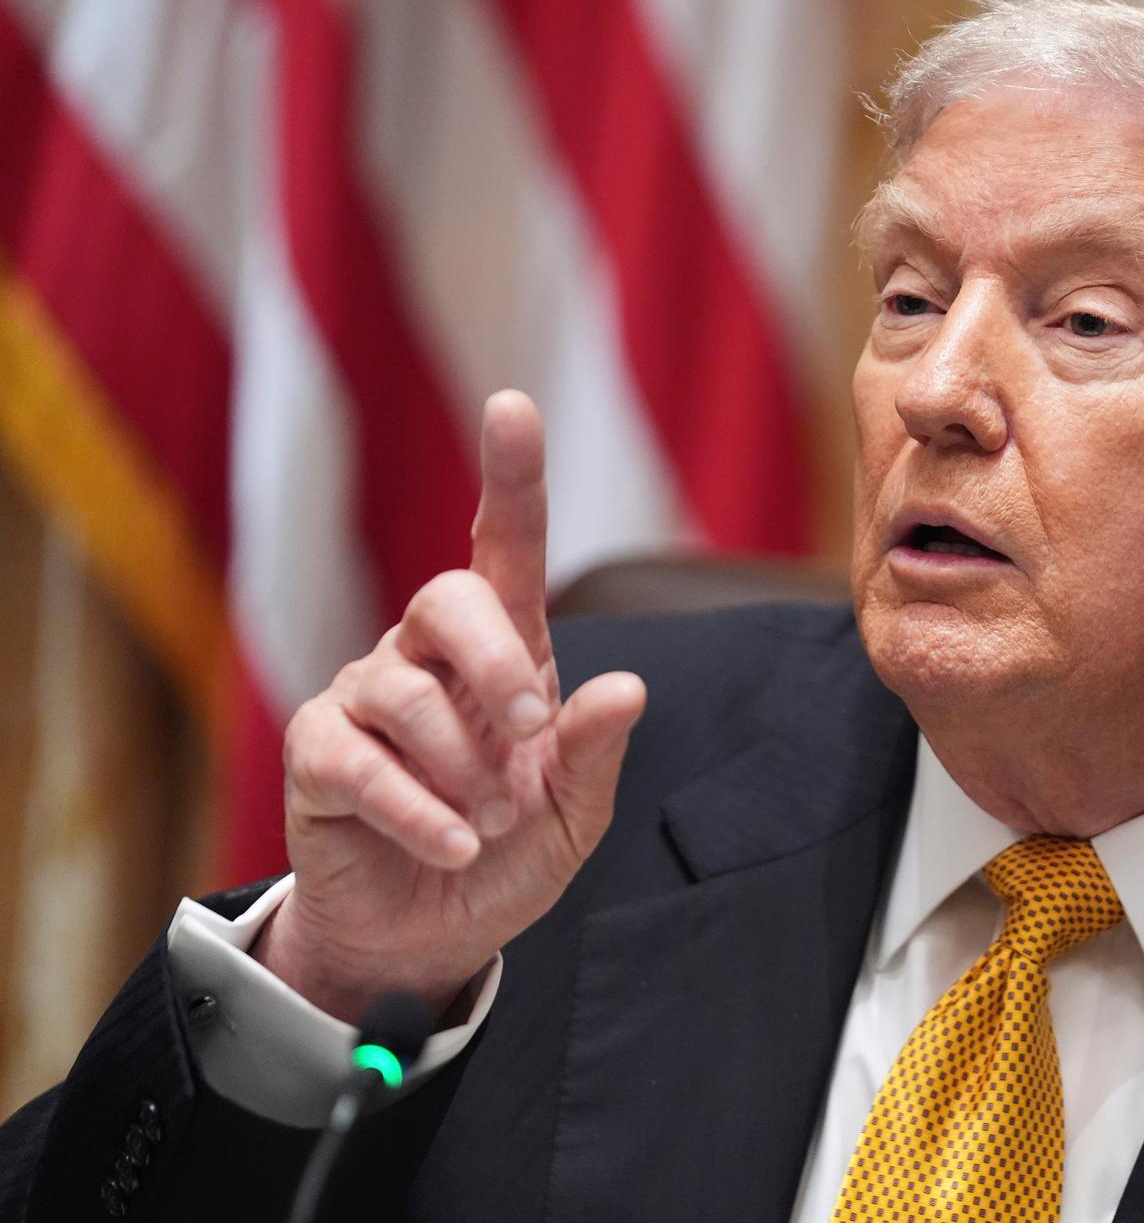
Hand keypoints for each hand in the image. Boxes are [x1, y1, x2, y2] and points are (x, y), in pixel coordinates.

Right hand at [255, 391, 646, 1022]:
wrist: (431, 938)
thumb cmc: (508, 855)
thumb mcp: (573, 814)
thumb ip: (594, 753)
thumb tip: (627, 687)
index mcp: (506, 652)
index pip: (505, 547)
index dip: (510, 477)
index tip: (512, 406)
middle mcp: (429, 656)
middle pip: (447, 598)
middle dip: (495, 664)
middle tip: (530, 737)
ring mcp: (365, 698)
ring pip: (404, 690)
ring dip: (463, 767)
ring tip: (491, 825)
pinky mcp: (317, 755)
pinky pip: (357, 760)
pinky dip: (417, 809)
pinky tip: (454, 845)